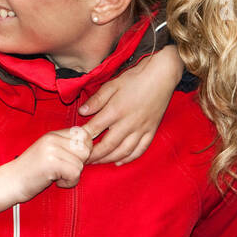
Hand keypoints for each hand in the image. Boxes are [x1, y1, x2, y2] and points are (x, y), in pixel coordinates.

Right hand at [7, 127, 92, 198]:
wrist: (10, 183)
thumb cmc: (30, 172)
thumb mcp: (49, 153)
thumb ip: (66, 147)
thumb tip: (90, 147)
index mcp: (53, 134)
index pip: (83, 134)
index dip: (84, 150)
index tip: (73, 161)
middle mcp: (52, 138)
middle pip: (86, 148)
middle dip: (80, 163)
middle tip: (64, 170)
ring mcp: (51, 149)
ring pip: (81, 162)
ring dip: (73, 175)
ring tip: (58, 177)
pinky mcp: (51, 162)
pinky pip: (75, 173)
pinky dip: (69, 183)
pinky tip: (56, 182)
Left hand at [77, 46, 183, 165]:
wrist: (162, 75)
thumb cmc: (135, 78)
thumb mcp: (112, 85)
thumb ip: (96, 100)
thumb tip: (82, 111)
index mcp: (115, 110)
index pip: (94, 129)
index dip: (83, 139)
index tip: (74, 144)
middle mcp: (128, 123)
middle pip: (108, 145)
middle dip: (94, 155)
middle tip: (83, 160)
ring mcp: (141, 129)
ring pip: (123, 151)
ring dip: (109, 159)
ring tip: (98, 162)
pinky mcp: (151, 130)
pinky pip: (140, 149)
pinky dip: (129, 158)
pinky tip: (119, 162)